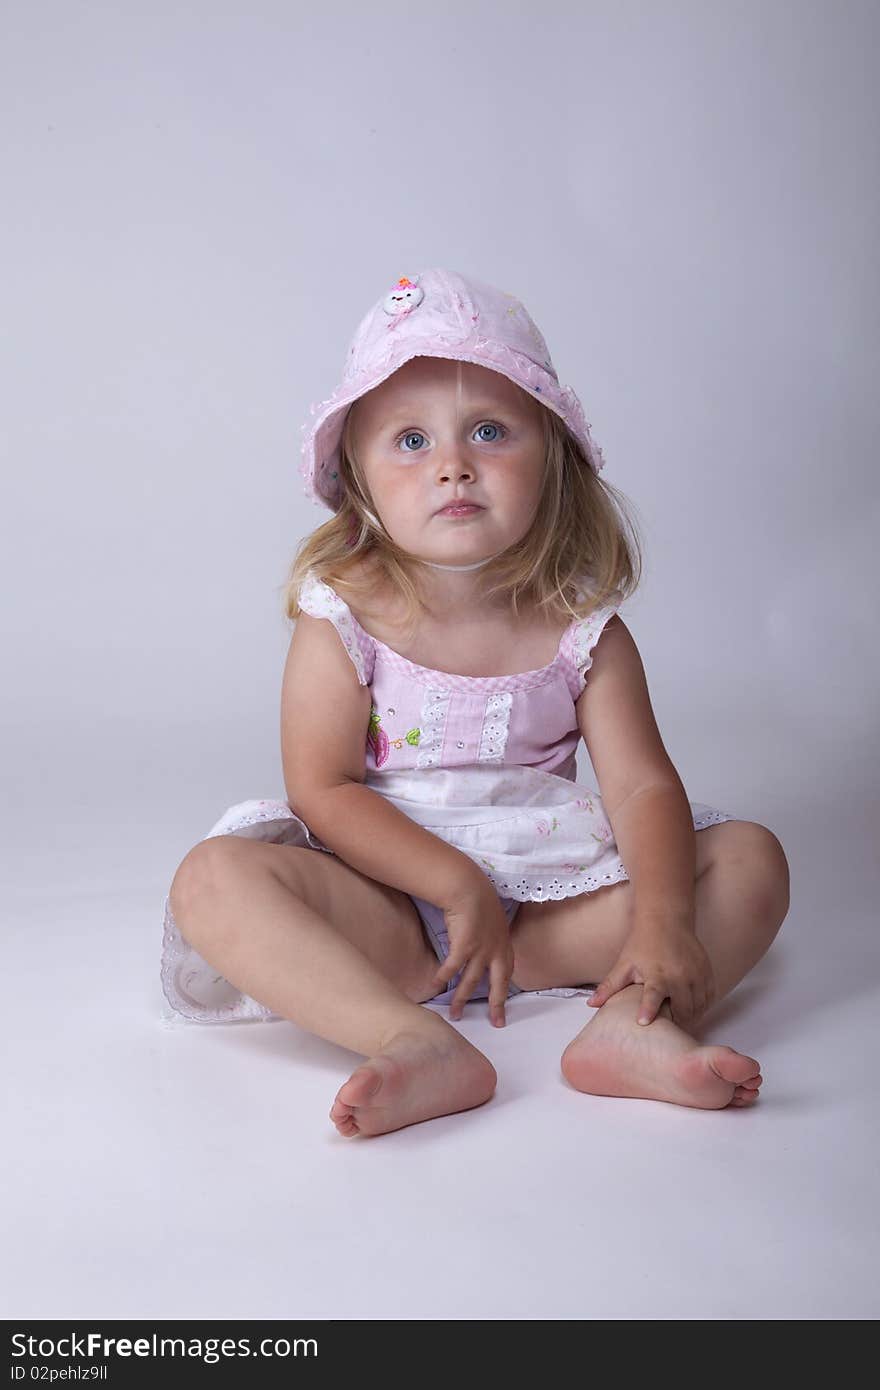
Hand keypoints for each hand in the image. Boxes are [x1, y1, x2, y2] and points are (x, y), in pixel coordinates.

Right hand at [432, 878, 514, 1026]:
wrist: (470, 888)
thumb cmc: (479, 899)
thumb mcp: (493, 920)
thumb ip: (491, 936)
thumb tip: (484, 943)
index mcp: (504, 944)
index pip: (508, 972)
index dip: (505, 989)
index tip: (502, 1003)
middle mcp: (496, 951)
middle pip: (498, 984)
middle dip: (496, 1005)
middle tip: (496, 1022)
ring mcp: (481, 950)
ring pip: (471, 981)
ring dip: (462, 999)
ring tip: (455, 1014)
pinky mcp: (464, 947)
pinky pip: (451, 969)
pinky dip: (442, 979)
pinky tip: (435, 988)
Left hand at [586, 920, 715, 1029]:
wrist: (667, 919)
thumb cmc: (643, 943)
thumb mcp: (624, 964)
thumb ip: (610, 986)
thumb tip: (591, 1004)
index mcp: (656, 974)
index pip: (652, 996)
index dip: (648, 1010)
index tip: (643, 1023)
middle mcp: (679, 975)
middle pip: (683, 1010)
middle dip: (676, 1024)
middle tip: (668, 1033)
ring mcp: (696, 974)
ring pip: (698, 1008)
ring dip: (690, 1018)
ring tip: (680, 1024)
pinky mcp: (707, 972)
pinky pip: (709, 998)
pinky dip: (702, 1007)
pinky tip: (693, 1011)